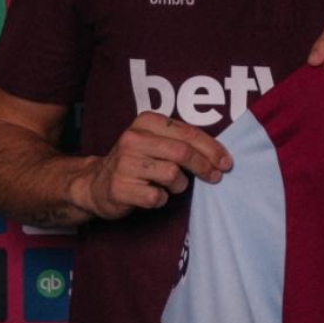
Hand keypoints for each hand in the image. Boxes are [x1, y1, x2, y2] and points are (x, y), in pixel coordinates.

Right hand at [69, 112, 231, 219]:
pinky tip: (152, 195)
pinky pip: (157, 197)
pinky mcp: (120, 188)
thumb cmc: (137, 162)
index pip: (188, 133)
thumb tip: (220, 157)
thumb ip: (183, 142)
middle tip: (215, 177)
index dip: (212, 149)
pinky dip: (161, 200)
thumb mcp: (156, 142)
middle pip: (183, 153)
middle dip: (205, 167)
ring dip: (179, 185)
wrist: (96, 184)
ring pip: (172, 175)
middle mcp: (133, 139)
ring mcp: (124, 163)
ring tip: (169, 185)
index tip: (226, 162)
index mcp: (146, 122)